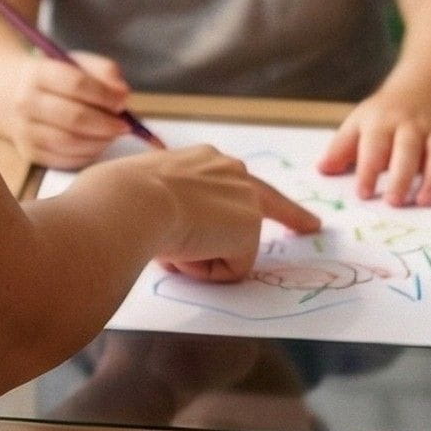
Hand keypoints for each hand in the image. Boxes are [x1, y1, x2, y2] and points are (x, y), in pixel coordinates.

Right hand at [6, 51, 135, 168]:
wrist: (11, 94)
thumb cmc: (55, 78)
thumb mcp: (76, 63)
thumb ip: (104, 71)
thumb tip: (122, 94)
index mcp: (37, 73)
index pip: (75, 83)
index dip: (104, 94)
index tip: (123, 101)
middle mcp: (26, 102)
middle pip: (73, 117)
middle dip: (106, 124)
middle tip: (125, 125)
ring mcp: (25, 130)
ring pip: (69, 142)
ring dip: (99, 141)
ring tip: (112, 135)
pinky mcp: (29, 152)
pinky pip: (64, 160)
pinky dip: (87, 154)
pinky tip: (98, 144)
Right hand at [86, 144, 321, 282]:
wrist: (131, 202)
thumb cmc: (118, 196)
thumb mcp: (138, 190)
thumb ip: (159, 202)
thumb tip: (145, 225)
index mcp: (199, 159)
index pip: (235, 179)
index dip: (257, 195)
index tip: (284, 203)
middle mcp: (228, 170)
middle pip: (265, 200)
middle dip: (291, 216)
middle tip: (312, 226)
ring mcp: (242, 198)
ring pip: (229, 247)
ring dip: (200, 257)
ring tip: (169, 244)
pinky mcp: (249, 230)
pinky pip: (229, 270)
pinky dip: (204, 271)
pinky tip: (184, 251)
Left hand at [318, 88, 430, 204]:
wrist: (423, 90)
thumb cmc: (383, 116)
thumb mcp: (358, 124)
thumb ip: (340, 148)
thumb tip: (322, 170)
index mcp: (382, 121)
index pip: (374, 146)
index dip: (368, 170)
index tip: (363, 193)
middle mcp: (412, 125)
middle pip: (408, 149)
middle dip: (402, 176)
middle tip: (394, 202)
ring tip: (425, 201)